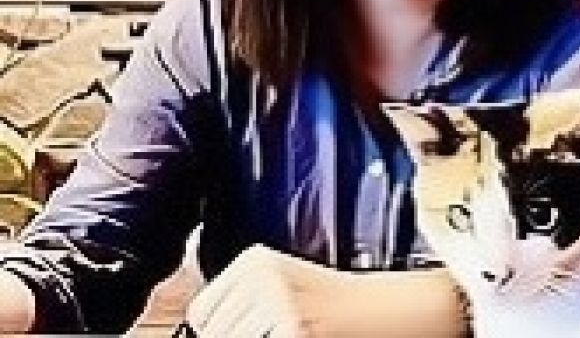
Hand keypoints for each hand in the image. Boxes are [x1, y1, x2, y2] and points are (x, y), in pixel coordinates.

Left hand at [183, 244, 339, 337]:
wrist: (368, 308)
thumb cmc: (322, 301)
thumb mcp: (274, 284)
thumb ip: (237, 300)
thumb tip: (201, 327)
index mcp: (253, 260)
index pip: (200, 311)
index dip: (215, 329)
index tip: (239, 327)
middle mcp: (261, 274)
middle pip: (212, 332)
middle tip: (267, 330)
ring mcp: (276, 300)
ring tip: (279, 332)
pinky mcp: (291, 327)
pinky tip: (292, 335)